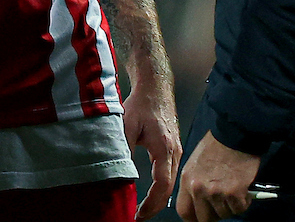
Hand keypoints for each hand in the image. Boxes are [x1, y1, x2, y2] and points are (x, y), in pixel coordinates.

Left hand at [121, 88, 180, 218]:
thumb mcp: (127, 124)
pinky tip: (152, 191)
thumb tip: (118, 170)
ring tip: (143, 209)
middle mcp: (174, 151)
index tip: (140, 214)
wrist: (156, 86)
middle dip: (155, 206)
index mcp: (164, 147)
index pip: (162, 184)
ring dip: (159, 197)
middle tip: (139, 216)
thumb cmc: (142, 102)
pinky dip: (162, 186)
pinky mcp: (174, 147)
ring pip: (171, 181)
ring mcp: (176, 149)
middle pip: (169, 187)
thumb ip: (124, 147)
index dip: (151, 203)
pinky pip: (171, 172)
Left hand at [176, 131, 261, 221]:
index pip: (184, 211)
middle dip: (215, 215)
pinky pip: (239, 208)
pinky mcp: (234, 193)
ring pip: (224, 214)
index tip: (201, 217)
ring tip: (233, 189)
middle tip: (222, 204)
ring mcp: (216, 192)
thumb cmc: (217, 145)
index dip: (194, 218)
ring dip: (231, 206)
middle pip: (204, 219)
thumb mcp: (195, 163)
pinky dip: (243, 202)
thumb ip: (194, 184)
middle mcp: (199, 188)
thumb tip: (198, 203)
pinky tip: (243, 188)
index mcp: (187, 179)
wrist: (235, 134)